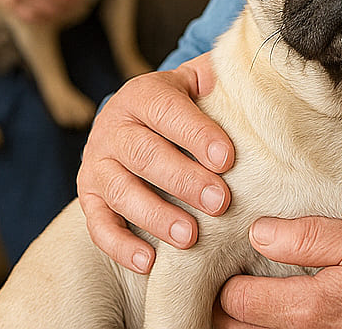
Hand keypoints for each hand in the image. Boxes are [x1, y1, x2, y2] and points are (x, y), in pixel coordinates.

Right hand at [77, 54, 234, 273]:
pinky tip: (150, 262)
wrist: (133, 116)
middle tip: (220, 202)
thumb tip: (253, 84)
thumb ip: (218, 80)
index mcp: (142, 94)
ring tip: (190, 236)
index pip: (167, 111)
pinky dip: (121, 246)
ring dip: (156, 216)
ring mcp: (96, 163)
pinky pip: (99, 225)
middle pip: (145, 154)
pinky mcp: (88, 197)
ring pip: (120, 191)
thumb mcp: (195, 81)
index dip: (197, 134)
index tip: (227, 158)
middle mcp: (113, 126)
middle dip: (184, 180)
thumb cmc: (180, 102)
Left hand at [215, 217, 341, 328]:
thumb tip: (259, 232)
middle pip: (234, 328)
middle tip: (225, 267)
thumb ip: (314, 238)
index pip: (236, 300)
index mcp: (311, 308)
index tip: (227, 250)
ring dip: (241, 317)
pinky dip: (267, 324)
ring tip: (244, 285)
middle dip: (224, 300)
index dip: (224, 274)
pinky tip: (273, 304)